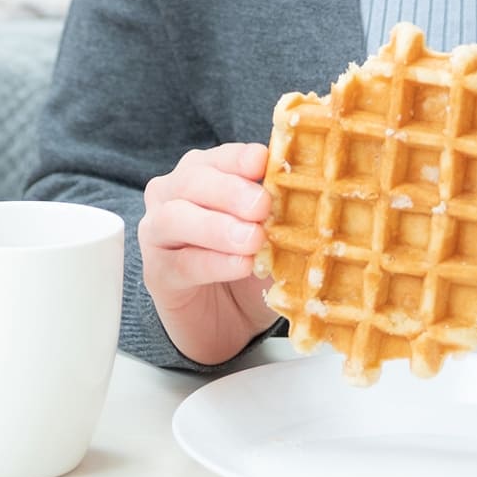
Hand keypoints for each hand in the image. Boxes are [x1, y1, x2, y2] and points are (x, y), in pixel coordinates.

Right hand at [140, 143, 277, 365]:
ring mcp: (159, 231)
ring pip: (177, 217)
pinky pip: (181, 263)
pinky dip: (214, 263)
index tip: (264, 161)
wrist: (225, 319)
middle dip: (230, 190)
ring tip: (252, 239)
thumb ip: (283, 215)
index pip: (220, 157)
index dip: (240, 158)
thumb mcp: (273, 236)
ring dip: (217, 226)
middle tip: (263, 205)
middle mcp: (174, 193)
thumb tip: (319, 200)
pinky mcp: (156, 271)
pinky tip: (241, 266)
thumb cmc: (250, 264)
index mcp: (205, 173)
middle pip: (193, 179)